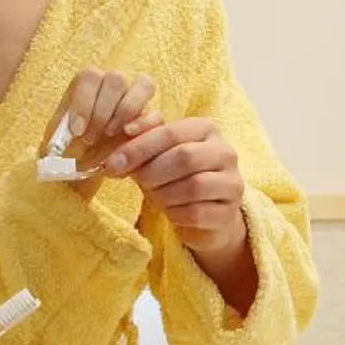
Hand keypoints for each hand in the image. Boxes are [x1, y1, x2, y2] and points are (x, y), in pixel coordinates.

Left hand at [46, 70, 161, 197]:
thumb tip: (60, 145)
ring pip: (143, 84)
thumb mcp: (58, 142)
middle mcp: (113, 84)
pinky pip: (156, 112)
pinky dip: (145, 122)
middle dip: (102, 111)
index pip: (89, 77)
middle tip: (90, 138)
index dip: (83, 102)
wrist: (86, 163)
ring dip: (126, 110)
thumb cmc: (70, 148)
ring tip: (112, 134)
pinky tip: (130, 135)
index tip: (77, 130)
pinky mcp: (152, 117)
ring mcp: (136, 97)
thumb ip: (58, 139)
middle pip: (115, 79)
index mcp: (87, 84)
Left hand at [102, 116, 246, 257]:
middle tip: (139, 182)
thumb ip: (141, 136)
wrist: (202, 214)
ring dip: (163, 194)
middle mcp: (225, 152)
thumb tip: (125, 129)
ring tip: (157, 196)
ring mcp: (232, 183)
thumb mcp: (155, 153)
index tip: (112, 163)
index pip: (171, 132)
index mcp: (206, 129)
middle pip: (184, 157)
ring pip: (192, 186)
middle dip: (152, 172)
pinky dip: (175, 214)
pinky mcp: (229, 212)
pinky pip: (196, 213)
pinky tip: (172, 212)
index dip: (138, 147)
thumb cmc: (174, 177)